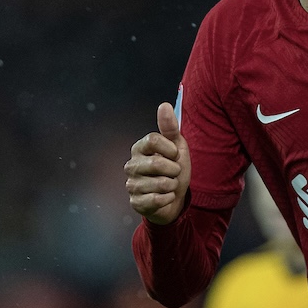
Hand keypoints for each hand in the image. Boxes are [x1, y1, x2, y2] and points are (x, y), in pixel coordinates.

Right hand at [125, 102, 191, 224]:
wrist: (175, 198)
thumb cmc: (173, 170)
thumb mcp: (177, 146)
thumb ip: (170, 127)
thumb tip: (164, 105)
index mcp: (139, 148)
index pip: (153, 140)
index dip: (170, 149)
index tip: (175, 154)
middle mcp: (131, 165)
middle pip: (156, 163)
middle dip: (174, 170)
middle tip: (174, 172)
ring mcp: (131, 185)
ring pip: (160, 183)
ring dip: (172, 185)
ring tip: (169, 185)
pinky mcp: (135, 202)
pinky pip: (158, 199)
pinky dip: (168, 198)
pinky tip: (166, 196)